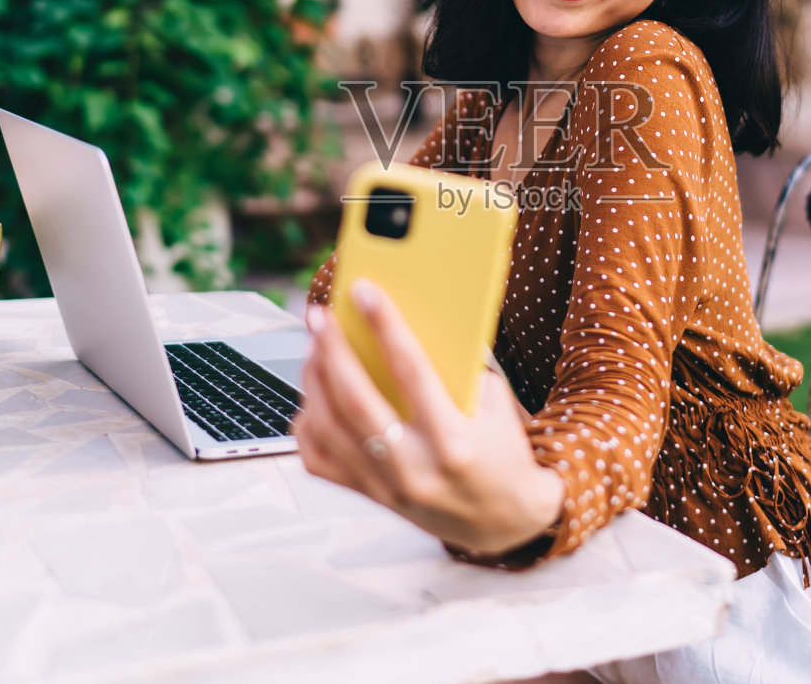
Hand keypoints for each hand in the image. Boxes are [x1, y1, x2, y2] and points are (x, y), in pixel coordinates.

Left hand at [291, 279, 563, 556]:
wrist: (503, 520)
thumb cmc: (500, 451)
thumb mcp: (494, 405)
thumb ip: (455, 369)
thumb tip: (402, 324)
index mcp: (455, 441)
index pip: (412, 372)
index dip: (386, 325)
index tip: (364, 290)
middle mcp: (416, 469)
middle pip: (356, 401)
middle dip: (332, 350)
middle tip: (318, 315)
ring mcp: (388, 487)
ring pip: (329, 428)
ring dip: (314, 380)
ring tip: (314, 347)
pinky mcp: (371, 498)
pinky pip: (319, 460)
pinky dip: (307, 424)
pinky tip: (312, 396)